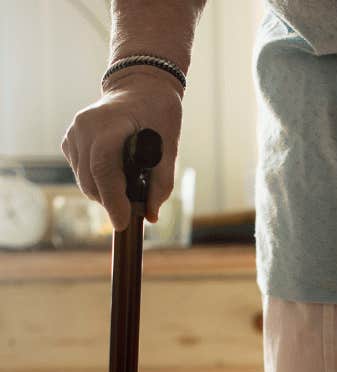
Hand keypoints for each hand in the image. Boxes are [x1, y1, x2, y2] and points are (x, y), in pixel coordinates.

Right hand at [61, 67, 184, 230]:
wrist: (139, 88)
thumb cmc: (158, 114)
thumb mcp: (170, 146)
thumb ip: (161, 183)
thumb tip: (150, 215)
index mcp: (109, 125)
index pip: (104, 168)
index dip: (112, 200)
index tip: (123, 223)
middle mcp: (84, 128)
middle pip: (91, 181)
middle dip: (112, 202)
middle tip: (134, 206)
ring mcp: (74, 133)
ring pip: (84, 181)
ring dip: (104, 193)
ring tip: (127, 183)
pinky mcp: (69, 141)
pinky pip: (80, 173)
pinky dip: (97, 182)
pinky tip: (114, 170)